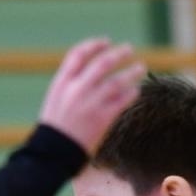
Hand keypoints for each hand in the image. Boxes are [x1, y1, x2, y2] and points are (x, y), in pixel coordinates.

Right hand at [37, 39, 145, 156]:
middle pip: (102, 63)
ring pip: (117, 81)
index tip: (106, 42)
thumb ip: (71, 85)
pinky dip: (131, 93)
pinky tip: (136, 91)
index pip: (79, 54)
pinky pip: (122, 101)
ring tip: (141, 67)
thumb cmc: (55, 128)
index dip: (94, 45)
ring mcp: (90, 104)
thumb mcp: (56, 100)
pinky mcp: (102, 119)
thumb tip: (92, 71)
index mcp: (62, 83)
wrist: (53, 153)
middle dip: (118, 54)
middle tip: (129, 50)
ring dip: (132, 72)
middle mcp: (77, 90)